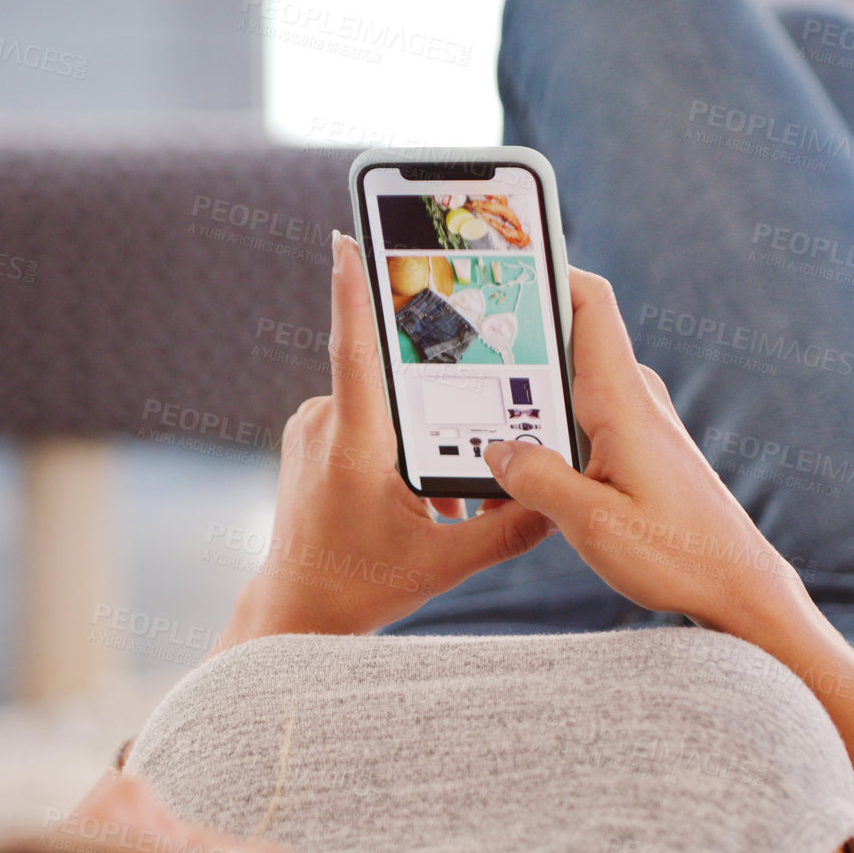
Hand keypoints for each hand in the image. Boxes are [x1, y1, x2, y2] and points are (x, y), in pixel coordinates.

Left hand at [215, 232, 555, 647]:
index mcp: (354, 444)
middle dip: (438, 400)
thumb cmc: (361, 587)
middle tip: (464, 438)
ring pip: (382, 403)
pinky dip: (397, 445)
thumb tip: (558, 498)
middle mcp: (324, 424)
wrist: (294, 613)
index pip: (356, 351)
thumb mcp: (445, 565)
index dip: (354, 291)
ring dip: (419, 434)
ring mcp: (311, 427)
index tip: (348, 239)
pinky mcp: (309, 436)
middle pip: (393, 378)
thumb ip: (509, 529)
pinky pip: (364, 420)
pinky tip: (412, 499)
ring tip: (431, 503)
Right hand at [480, 267, 806, 634]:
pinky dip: (547, 427)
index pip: (590, 304)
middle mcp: (635, 400)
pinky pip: (581, 418)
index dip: (549, 272)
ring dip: (526, 399)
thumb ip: (536, 481)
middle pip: (567, 341)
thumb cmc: (680, 556)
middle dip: (513, 344)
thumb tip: (496, 452)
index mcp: (624, 402)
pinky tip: (520, 463)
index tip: (503, 264)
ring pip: (569, 385)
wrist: (740, 589)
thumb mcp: (591, 525)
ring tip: (480, 422)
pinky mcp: (639, 448)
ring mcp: (639, 422)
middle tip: (461, 354)